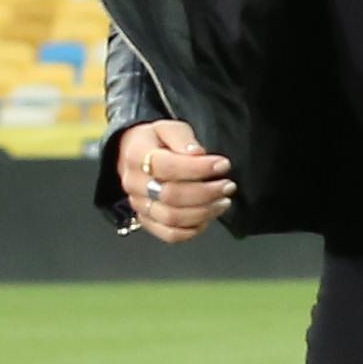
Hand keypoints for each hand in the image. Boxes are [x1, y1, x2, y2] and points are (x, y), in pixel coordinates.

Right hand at [117, 118, 233, 242]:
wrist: (135, 156)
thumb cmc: (157, 141)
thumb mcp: (168, 128)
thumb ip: (182, 138)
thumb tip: (196, 154)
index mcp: (136, 156)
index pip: (167, 167)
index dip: (198, 168)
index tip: (223, 165)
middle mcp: (134, 184)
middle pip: (170, 196)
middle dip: (206, 192)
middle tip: (228, 185)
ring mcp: (139, 205)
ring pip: (172, 218)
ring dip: (204, 212)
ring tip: (223, 201)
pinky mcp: (146, 221)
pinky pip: (170, 235)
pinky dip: (192, 230)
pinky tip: (208, 217)